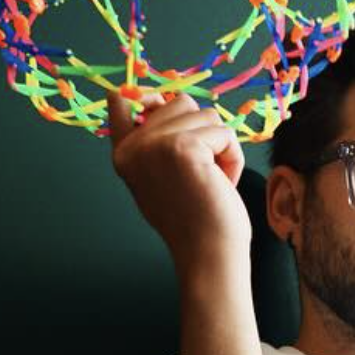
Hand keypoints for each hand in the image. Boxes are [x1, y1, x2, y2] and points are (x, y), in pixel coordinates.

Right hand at [107, 89, 249, 270]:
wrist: (207, 255)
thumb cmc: (196, 221)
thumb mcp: (162, 178)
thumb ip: (155, 144)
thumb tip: (160, 101)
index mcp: (124, 154)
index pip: (121, 100)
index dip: (151, 100)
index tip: (171, 121)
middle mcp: (133, 147)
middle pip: (179, 102)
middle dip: (203, 131)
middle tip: (204, 171)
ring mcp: (155, 145)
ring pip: (205, 114)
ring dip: (221, 146)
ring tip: (213, 179)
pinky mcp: (183, 147)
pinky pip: (224, 133)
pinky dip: (234, 158)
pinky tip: (223, 184)